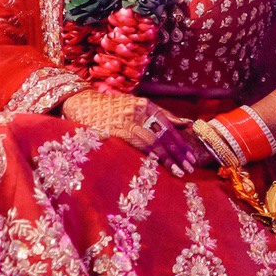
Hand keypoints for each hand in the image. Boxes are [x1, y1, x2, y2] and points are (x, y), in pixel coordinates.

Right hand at [61, 91, 207, 176]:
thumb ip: (161, 114)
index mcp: (145, 104)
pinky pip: (137, 146)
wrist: (84, 105)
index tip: (190, 156)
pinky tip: (159, 165)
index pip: (168, 125)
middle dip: (178, 152)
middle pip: (163, 135)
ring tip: (179, 170)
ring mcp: (127, 122)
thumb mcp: (137, 105)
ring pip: (153, 142)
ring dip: (167, 158)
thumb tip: (187, 123)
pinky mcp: (116, 132)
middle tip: (189, 166)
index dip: (180, 141)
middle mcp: (138, 111)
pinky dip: (150, 156)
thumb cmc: (113, 107)